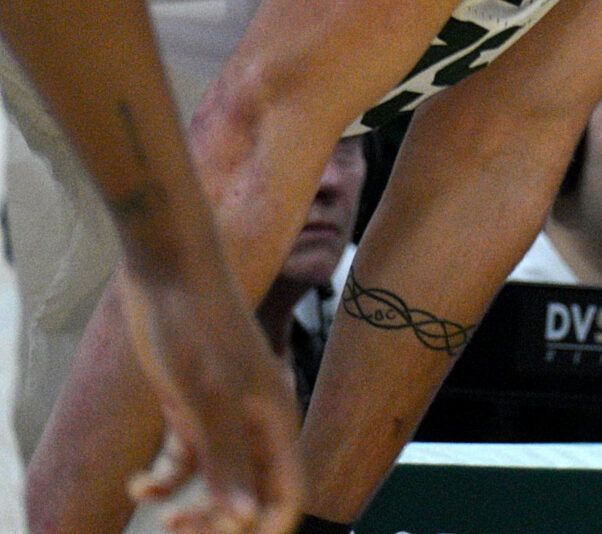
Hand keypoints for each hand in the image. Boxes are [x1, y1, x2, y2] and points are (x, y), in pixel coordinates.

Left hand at [117, 267, 302, 532]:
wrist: (169, 271)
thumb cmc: (196, 326)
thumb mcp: (207, 398)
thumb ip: (227, 459)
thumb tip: (244, 519)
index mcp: (275, 422)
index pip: (286, 494)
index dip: (266, 528)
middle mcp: (255, 426)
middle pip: (252, 496)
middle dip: (223, 524)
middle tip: (183, 531)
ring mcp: (222, 417)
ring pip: (218, 485)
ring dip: (192, 509)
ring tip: (162, 517)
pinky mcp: (191, 409)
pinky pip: (184, 463)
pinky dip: (163, 482)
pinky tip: (138, 484)